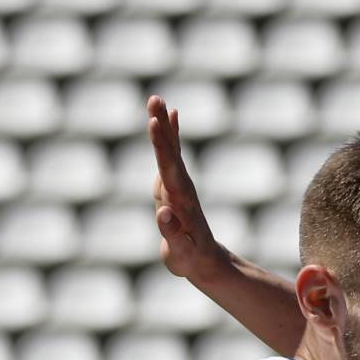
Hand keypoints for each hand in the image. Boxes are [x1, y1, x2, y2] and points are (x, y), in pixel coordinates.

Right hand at [148, 96, 226, 283]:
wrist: (205, 260)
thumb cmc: (190, 259)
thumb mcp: (180, 252)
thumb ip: (172, 233)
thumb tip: (164, 212)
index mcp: (180, 201)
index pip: (168, 168)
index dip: (161, 145)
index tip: (154, 122)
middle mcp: (181, 187)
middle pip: (169, 152)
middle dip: (161, 126)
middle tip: (154, 99)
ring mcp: (179, 184)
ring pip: (170, 149)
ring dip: (163, 124)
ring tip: (156, 99)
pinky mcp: (176, 184)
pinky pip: (172, 154)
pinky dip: (171, 135)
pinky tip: (171, 115)